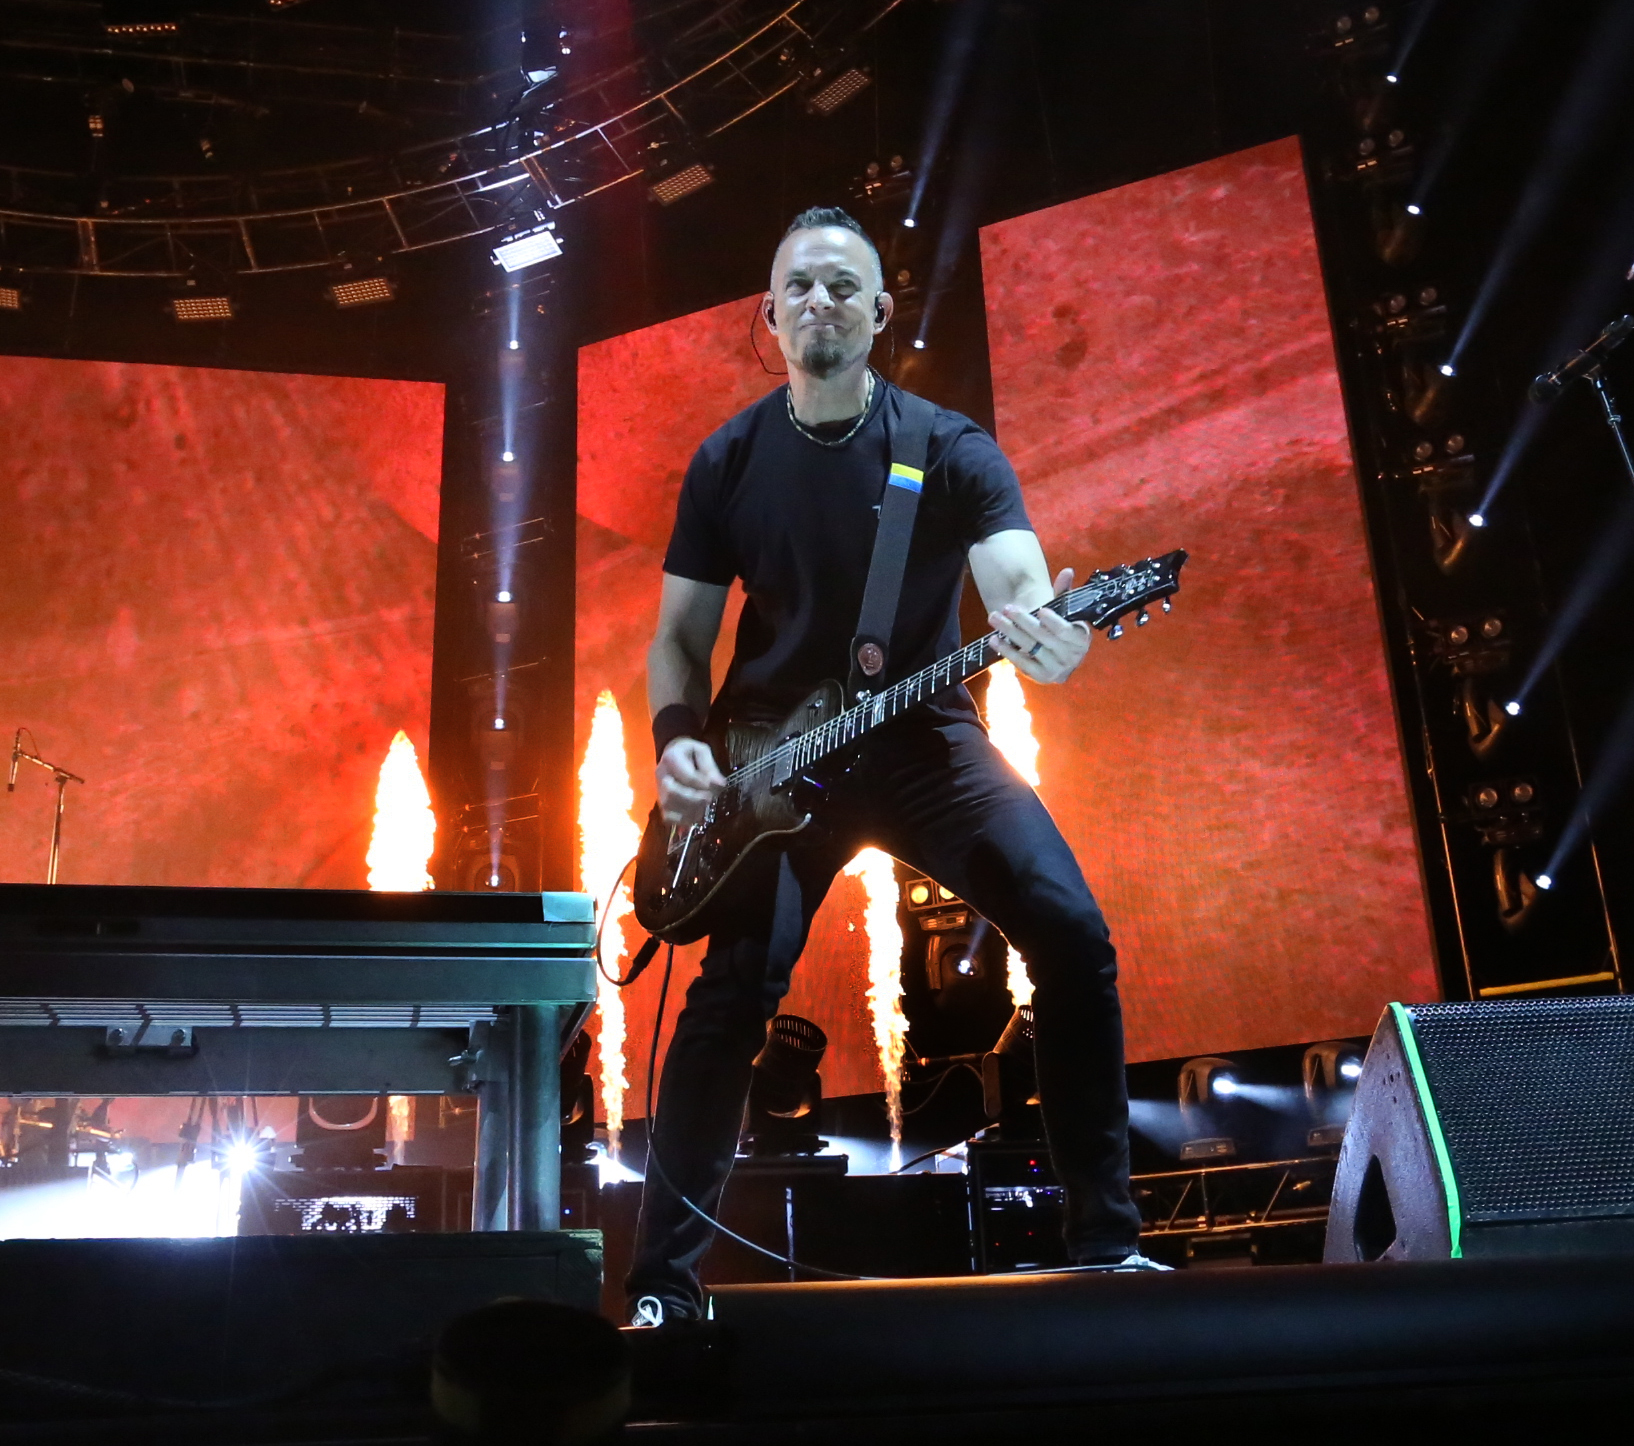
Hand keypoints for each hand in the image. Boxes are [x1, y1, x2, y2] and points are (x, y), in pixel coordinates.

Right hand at [657, 737, 725, 826]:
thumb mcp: (702, 752)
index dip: (702, 783)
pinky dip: (683, 820)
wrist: (673, 755)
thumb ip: (710, 767)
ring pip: (668, 806)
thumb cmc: (690, 753)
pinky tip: (696, 816)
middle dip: (693, 799)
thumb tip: (719, 784)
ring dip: (689, 811)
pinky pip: (668, 817)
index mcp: (671, 758)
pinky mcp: (662, 804)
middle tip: (709, 799)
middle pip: (671, 792)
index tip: (717, 786)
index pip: (685, 774)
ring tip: (704, 808)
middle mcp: (661, 775)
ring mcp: (659, 791)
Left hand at [989, 569, 1090, 683]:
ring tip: (994, 618)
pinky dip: (1007, 651)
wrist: (1059, 656)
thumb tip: (1067, 571)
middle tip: (1007, 607)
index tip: (1040, 609)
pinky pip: (1022, 664)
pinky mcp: (1041, 677)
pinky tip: (995, 639)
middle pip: (1043, 637)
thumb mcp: (1065, 610)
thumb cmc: (1062, 628)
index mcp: (1081, 639)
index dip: (1053, 621)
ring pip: (1030, 648)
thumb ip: (1064, 592)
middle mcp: (1072, 657)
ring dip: (1010, 633)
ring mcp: (1056, 669)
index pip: (1066, 630)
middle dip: (1024, 621)